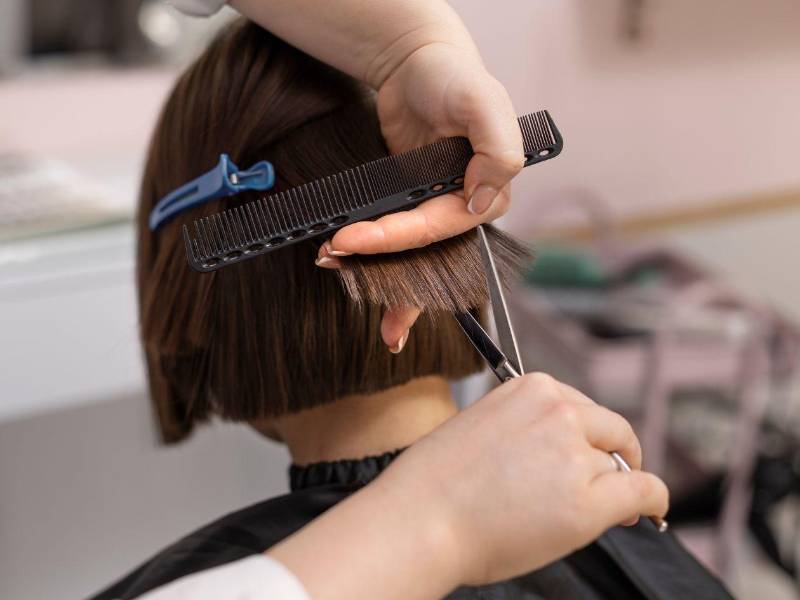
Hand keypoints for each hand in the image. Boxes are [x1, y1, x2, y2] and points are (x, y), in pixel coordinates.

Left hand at [316, 42, 522, 349]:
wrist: (416, 61)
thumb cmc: (453, 75)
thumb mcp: (483, 101)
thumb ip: (498, 149)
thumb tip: (481, 199)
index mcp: (492, 189)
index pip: (441, 225)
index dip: (397, 237)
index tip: (352, 239)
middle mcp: (466, 203)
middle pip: (423, 245)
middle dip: (383, 261)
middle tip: (336, 257)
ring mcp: (436, 203)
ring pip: (408, 246)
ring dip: (373, 261)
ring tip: (331, 259)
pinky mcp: (412, 200)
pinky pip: (392, 229)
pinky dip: (370, 242)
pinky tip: (341, 247)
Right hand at [380, 373, 668, 584]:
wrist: (419, 519)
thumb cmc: (435, 483)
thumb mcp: (482, 427)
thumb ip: (525, 429)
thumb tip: (560, 453)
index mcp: (530, 388)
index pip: (579, 407)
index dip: (588, 435)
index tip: (589, 453)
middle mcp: (559, 411)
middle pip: (610, 429)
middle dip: (613, 455)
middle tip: (614, 479)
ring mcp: (575, 454)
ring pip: (618, 466)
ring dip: (614, 486)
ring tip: (604, 511)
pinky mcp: (588, 501)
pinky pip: (643, 490)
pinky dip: (653, 500)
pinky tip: (650, 514)